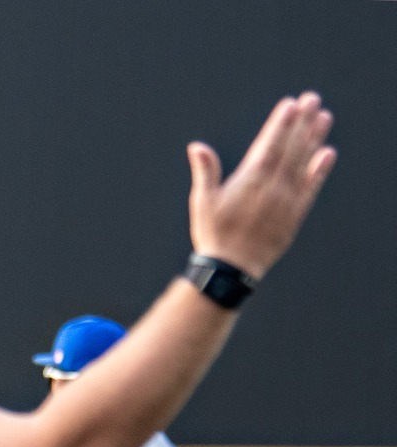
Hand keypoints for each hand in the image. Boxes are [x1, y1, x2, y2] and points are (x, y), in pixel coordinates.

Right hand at [188, 92, 336, 279]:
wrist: (231, 268)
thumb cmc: (213, 233)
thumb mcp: (202, 202)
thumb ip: (205, 172)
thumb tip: (197, 147)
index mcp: (250, 181)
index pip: (269, 145)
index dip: (281, 124)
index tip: (291, 104)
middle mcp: (273, 187)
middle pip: (291, 148)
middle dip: (302, 122)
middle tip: (312, 99)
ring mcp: (287, 199)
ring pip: (304, 162)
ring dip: (315, 138)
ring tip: (324, 117)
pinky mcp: (295, 213)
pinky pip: (311, 187)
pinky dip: (320, 169)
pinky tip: (328, 153)